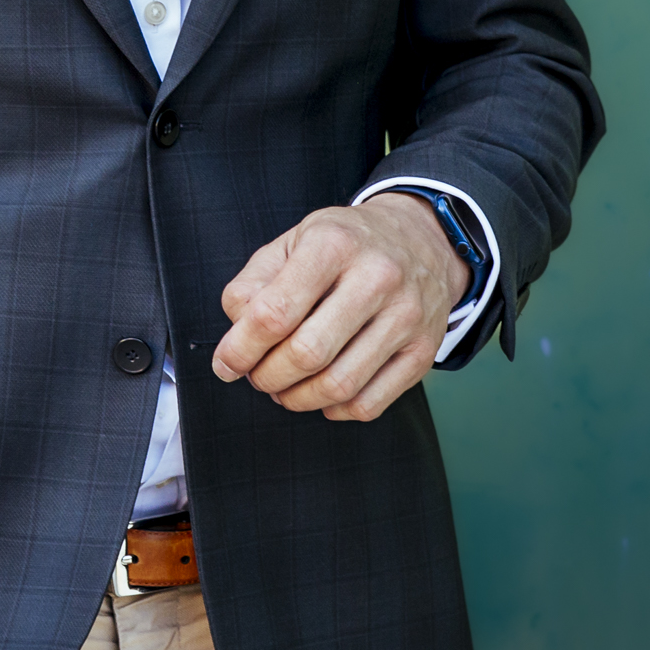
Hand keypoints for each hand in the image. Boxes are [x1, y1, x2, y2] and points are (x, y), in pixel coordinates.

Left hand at [211, 197, 464, 422]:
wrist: (421, 239)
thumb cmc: (346, 245)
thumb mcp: (293, 242)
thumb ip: (253, 283)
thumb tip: (237, 334)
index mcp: (333, 244)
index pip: (275, 312)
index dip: (240, 348)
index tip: (226, 364)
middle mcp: (376, 277)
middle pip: (307, 353)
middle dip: (268, 377)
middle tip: (258, 376)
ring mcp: (406, 315)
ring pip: (339, 385)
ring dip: (297, 399)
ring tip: (285, 388)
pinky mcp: (423, 350)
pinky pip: (370, 403)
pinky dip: (335, 410)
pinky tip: (323, 393)